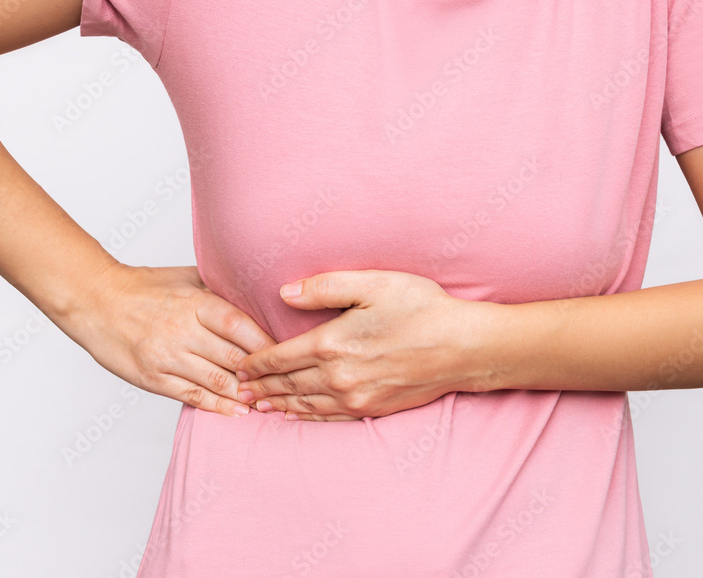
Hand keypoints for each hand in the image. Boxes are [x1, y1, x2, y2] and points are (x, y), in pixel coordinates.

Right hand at [57, 263, 276, 417]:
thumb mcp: (187, 278)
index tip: (287, 354)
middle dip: (262, 374)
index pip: (242, 327)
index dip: (267, 344)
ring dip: (245, 394)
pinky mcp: (153, 377)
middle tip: (285, 384)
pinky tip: (238, 412)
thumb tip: (259, 293)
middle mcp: (183, 330)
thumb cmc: (144, 288)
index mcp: (195, 303)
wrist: (96, 301)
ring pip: (217, 381)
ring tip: (268, 401)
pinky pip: (192, 396)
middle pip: (234, 358)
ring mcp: (167, 356)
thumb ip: (221, 288)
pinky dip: (218, 406)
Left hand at [234, 270, 481, 421]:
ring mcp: (356, 397)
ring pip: (305, 405)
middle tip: (238, 391)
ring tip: (259, 407)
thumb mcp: (373, 284)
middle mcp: (338, 377)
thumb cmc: (423, 309)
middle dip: (260, 388)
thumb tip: (285, 293)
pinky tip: (298, 416)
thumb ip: (325, 286)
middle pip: (287, 385)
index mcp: (332, 343)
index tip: (239, 366)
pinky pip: (329, 418)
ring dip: (278, 405)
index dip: (256, 363)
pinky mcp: (373, 409)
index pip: (280, 357)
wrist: (464, 347)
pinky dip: (307, 418)